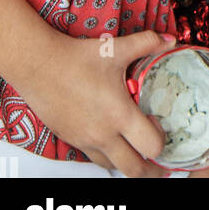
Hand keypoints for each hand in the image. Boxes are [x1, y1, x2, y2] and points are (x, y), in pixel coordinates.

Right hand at [16, 28, 175, 177]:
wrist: (39, 66)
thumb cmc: (76, 59)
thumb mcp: (116, 48)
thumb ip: (147, 43)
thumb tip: (169, 39)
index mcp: (119, 115)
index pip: (151, 146)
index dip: (161, 140)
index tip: (158, 125)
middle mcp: (103, 134)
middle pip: (134, 169)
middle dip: (151, 170)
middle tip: (160, 166)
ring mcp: (85, 140)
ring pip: (112, 167)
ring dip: (127, 164)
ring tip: (137, 155)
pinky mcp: (71, 139)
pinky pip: (93, 157)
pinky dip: (107, 156)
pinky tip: (111, 143)